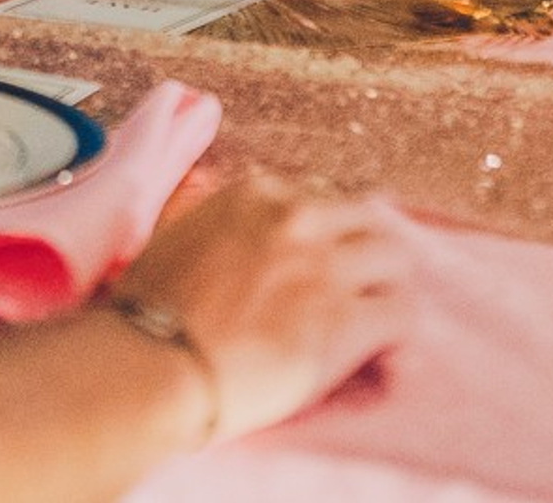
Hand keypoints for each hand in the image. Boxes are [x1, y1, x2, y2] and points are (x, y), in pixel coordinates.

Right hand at [117, 177, 407, 442]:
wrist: (157, 358)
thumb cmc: (151, 305)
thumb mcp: (184, 234)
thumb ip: (227, 226)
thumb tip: (239, 244)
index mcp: (256, 193)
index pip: (317, 198)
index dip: (322, 234)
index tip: (316, 261)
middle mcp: (298, 217)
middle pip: (367, 219)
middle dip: (366, 251)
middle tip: (358, 286)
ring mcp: (325, 266)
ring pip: (395, 258)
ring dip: (386, 285)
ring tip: (374, 316)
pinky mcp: (345, 321)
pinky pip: (401, 314)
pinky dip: (394, 331)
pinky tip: (378, 350)